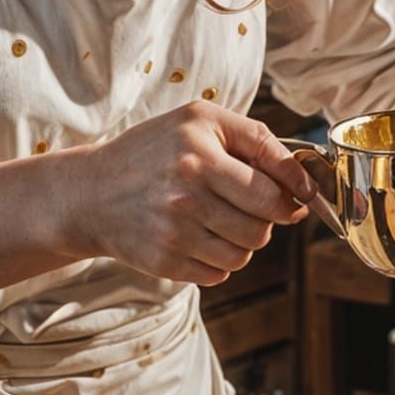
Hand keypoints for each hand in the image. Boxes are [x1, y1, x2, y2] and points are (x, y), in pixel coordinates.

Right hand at [58, 102, 315, 286]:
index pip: (270, 191)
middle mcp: (184, 194)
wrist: (91, 192)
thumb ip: (257, 139)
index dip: (296, 196)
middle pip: (261, 227)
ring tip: (219, 218)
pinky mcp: (164, 263)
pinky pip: (219, 273)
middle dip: (267, 218)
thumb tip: (301, 183)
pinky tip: (198, 236)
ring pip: (244, 254)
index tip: (304, 198)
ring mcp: (172, 233)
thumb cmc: (154, 150)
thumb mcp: (201, 121)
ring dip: (243, 240)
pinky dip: (218, 259)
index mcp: (198, 153)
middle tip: (250, 204)